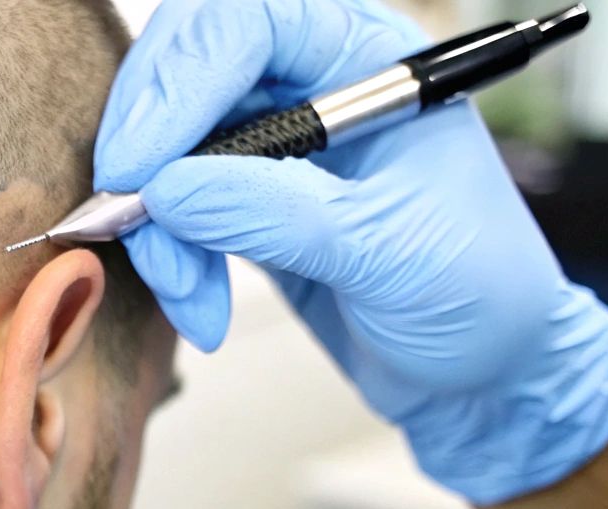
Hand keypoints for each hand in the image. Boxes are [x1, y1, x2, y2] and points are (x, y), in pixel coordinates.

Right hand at [95, 0, 607, 504]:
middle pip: (190, 68)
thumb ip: (274, 213)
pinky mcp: (248, 201)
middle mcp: (318, 86)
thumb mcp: (384, 252)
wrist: (482, 375)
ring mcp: (279, 144)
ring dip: (159, 225)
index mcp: (371, 61)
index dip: (181, 80)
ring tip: (190, 294)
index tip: (141, 163)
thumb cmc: (478, 294)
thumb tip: (170, 190)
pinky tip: (199, 303)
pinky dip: (171, 256)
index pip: (250, 24)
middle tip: (126, 212)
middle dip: (150, 145)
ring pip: (172, 146)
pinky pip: (176, 206)